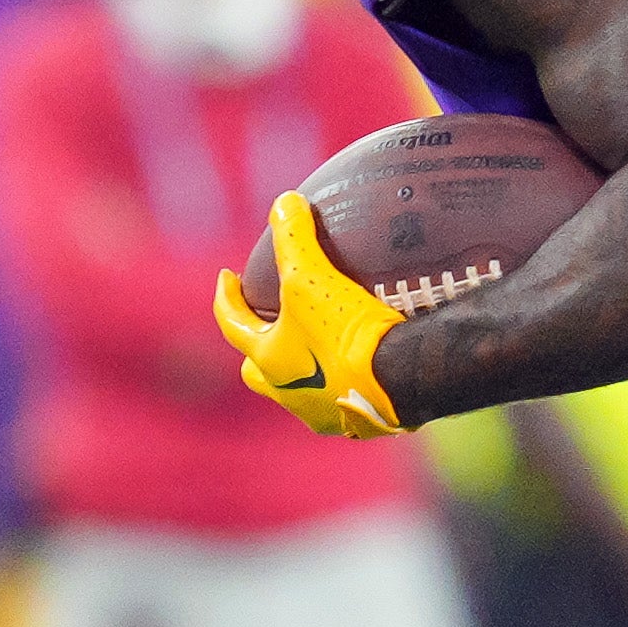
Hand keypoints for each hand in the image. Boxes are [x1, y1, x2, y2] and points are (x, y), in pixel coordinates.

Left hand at [212, 192, 407, 437]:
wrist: (401, 379)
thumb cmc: (346, 331)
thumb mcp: (314, 276)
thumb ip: (294, 239)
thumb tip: (284, 201)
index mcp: (268, 359)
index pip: (232, 324)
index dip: (226, 297)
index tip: (226, 276)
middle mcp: (287, 393)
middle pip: (256, 372)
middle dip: (257, 349)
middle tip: (268, 325)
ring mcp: (321, 413)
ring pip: (297, 392)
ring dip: (299, 370)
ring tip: (316, 346)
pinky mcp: (357, 425)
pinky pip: (340, 404)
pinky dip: (341, 387)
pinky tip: (361, 371)